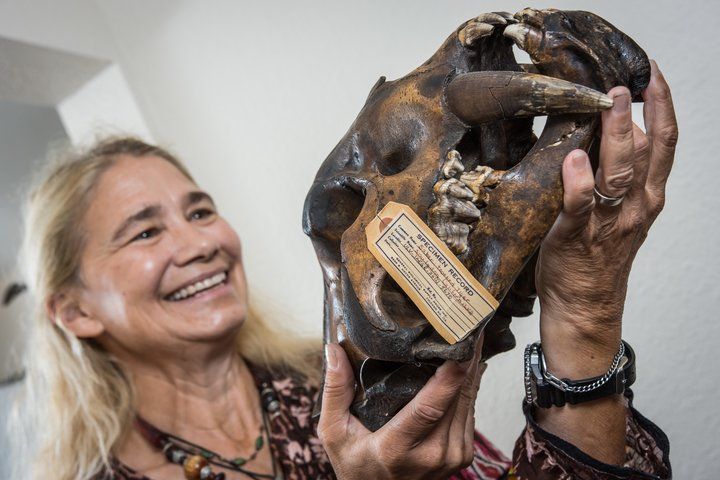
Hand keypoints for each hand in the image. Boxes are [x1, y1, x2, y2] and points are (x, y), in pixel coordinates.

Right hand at [318, 342, 484, 479]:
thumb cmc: (356, 466)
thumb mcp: (334, 433)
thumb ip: (334, 392)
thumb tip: (332, 350)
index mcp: (397, 447)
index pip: (430, 408)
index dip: (449, 377)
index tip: (461, 347)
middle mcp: (431, 454)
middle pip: (457, 398)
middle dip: (466, 360)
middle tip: (467, 325)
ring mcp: (451, 457)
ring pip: (469, 402)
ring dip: (471, 369)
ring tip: (469, 337)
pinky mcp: (462, 455)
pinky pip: (470, 412)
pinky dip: (468, 387)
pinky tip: (465, 366)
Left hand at [536, 60, 677, 366]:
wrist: (584, 305)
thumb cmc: (596, 254)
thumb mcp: (620, 211)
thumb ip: (623, 176)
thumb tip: (614, 131)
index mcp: (648, 196)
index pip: (665, 143)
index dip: (662, 106)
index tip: (653, 74)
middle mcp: (635, 206)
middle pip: (645, 152)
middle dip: (636, 114)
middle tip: (625, 83)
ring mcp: (608, 221)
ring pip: (620, 172)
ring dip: (615, 136)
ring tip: (607, 104)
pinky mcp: (577, 236)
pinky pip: (581, 205)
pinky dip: (579, 181)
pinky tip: (574, 158)